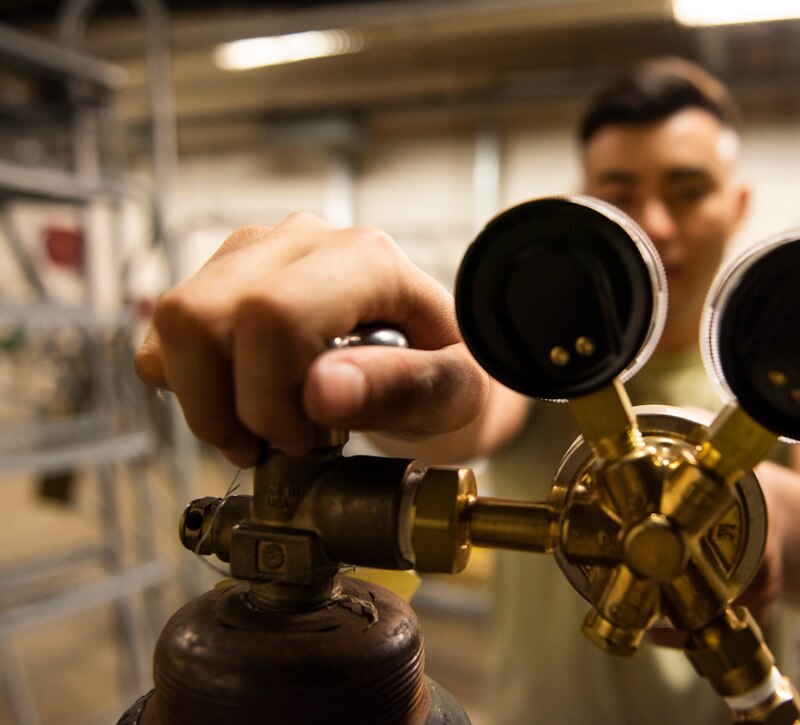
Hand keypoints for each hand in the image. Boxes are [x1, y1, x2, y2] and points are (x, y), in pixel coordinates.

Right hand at [135, 213, 487, 466]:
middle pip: (204, 314)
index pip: (274, 316)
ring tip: (256, 433)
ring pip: (175, 319)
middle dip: (226, 405)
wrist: (434, 366)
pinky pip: (165, 333)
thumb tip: (322, 393)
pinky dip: (185, 386)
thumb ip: (404, 389)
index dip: (269, 397)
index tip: (304, 442)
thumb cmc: (450, 376)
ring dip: (202, 400)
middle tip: (274, 445)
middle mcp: (304, 241)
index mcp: (369, 260)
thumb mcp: (455, 393)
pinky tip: (239, 404)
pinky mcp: (221, 278)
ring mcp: (256, 253)